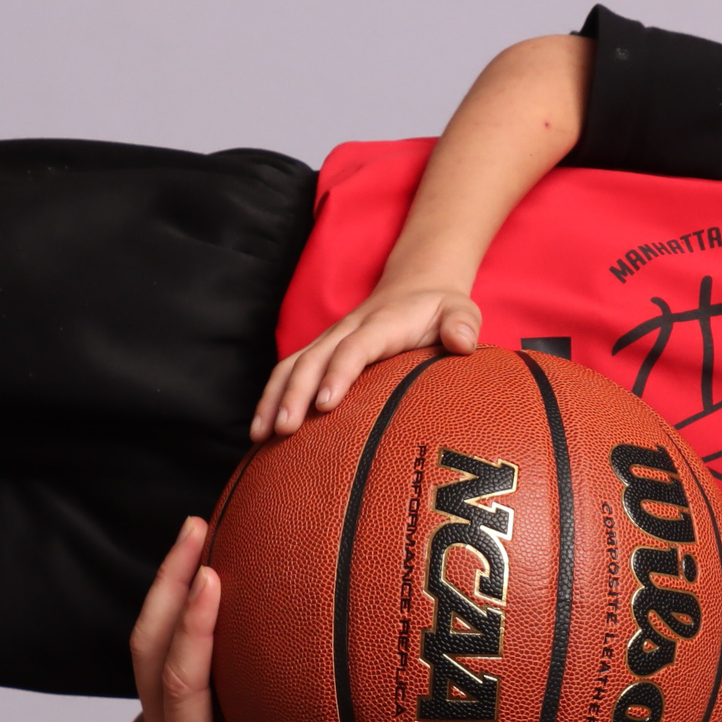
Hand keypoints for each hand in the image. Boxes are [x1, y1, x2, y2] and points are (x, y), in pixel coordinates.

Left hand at [129, 519, 370, 721]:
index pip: (179, 687)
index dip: (191, 629)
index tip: (209, 576)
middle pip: (149, 649)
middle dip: (167, 584)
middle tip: (198, 526)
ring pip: (154, 656)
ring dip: (171, 597)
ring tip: (205, 543)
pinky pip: (174, 674)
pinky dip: (187, 629)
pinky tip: (226, 608)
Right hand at [251, 281, 482, 442]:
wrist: (414, 286)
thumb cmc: (439, 309)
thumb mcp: (460, 310)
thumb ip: (462, 324)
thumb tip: (461, 343)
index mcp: (380, 325)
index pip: (354, 349)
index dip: (339, 373)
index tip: (326, 404)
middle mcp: (347, 331)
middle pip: (312, 360)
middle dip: (294, 394)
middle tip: (283, 430)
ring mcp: (329, 341)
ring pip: (292, 366)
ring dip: (273, 398)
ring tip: (259, 435)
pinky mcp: (321, 352)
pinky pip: (289, 372)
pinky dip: (271, 397)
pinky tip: (261, 430)